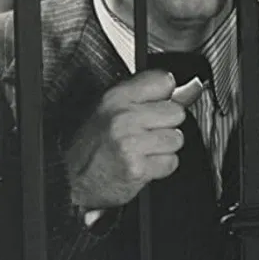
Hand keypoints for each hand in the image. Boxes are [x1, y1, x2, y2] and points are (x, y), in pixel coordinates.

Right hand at [65, 69, 202, 210]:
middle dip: (166, 125)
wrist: (71, 178)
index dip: (165, 95)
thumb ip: (145, 97)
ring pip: (176, 138)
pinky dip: (161, 166)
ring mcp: (130, 143)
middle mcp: (123, 117)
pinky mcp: (137, 168)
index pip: (164, 81)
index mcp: (116, 97)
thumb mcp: (111, 109)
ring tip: (142, 150)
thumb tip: (187, 90)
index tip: (157, 104)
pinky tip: (142, 164)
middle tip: (146, 134)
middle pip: (176, 112)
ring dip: (164, 148)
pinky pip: (171, 162)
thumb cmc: (93, 144)